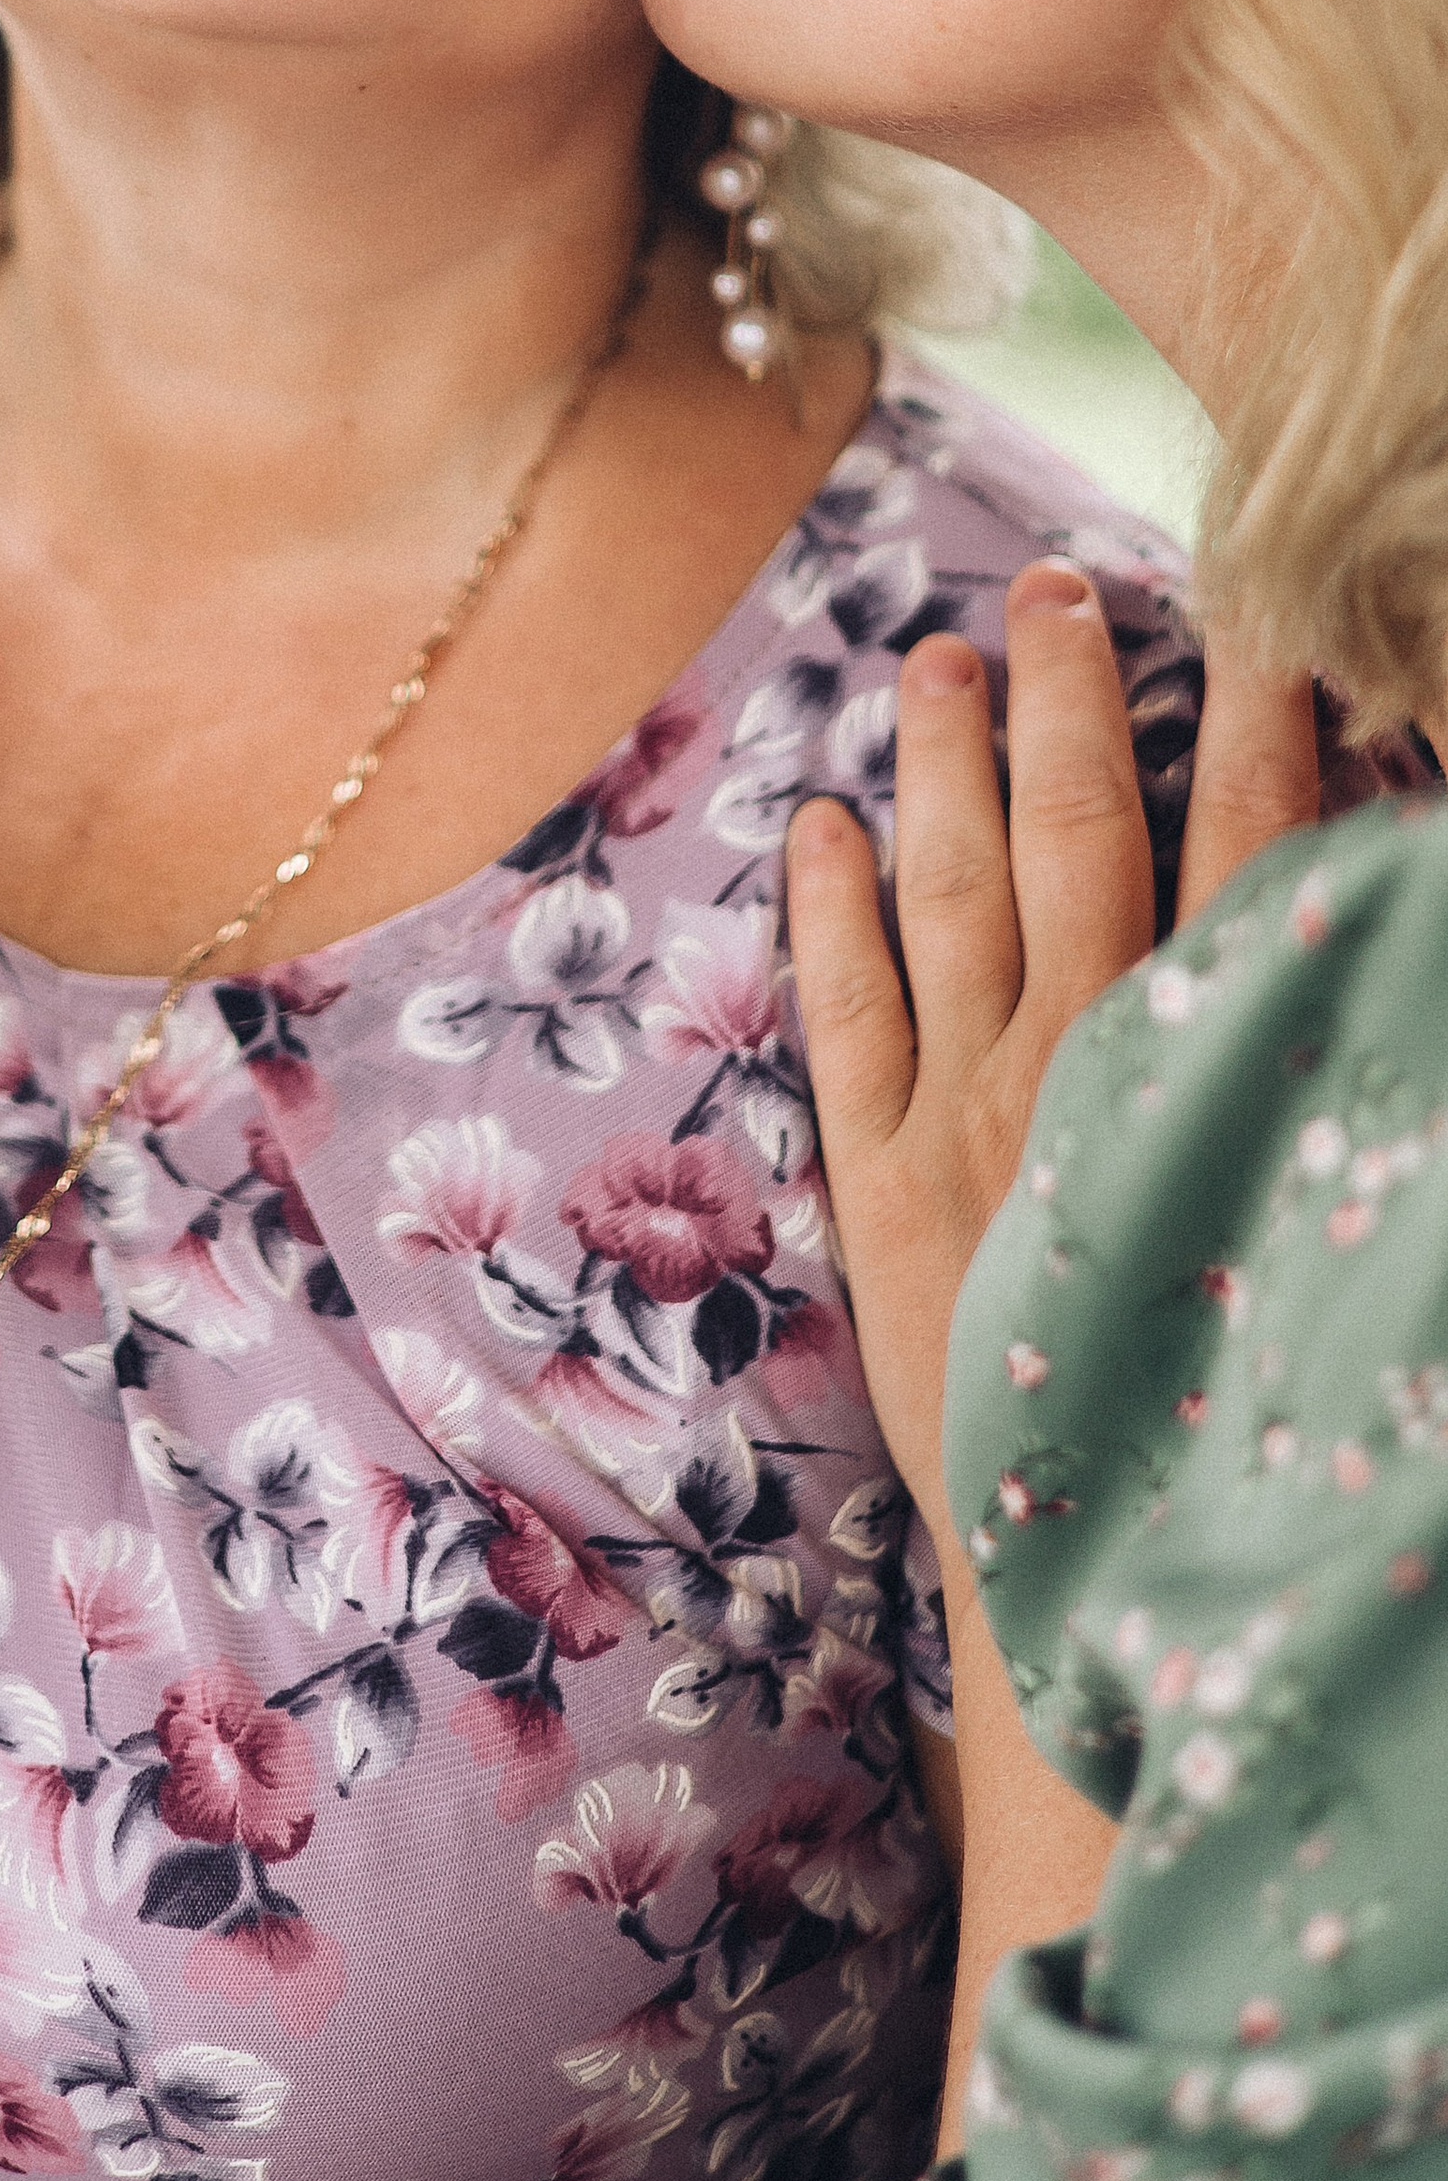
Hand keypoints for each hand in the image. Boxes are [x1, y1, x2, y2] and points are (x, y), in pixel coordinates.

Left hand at [785, 565, 1319, 1543]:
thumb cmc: (1230, 1424)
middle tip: (1057, 588)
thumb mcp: (1317, 1242)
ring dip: (945, 764)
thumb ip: (1322, 1087)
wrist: (1097, 1592)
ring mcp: (961, 1120)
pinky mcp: (872, 1183)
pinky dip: (828, 911)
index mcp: (1206, 1085)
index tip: (1266, 626)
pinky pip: (839, 1011)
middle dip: (1072, 705)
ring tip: (939, 656)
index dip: (1266, 735)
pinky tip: (820, 825)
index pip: (1256, 866)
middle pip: (1077, 842)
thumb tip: (1360, 972)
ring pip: (946, 896)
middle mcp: (1080, 1075)